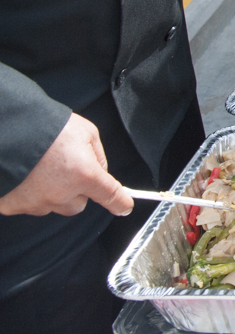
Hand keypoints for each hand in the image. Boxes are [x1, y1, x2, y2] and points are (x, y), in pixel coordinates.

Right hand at [0, 114, 131, 216]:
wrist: (7, 130)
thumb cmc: (47, 126)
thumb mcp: (86, 132)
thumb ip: (97, 155)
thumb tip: (100, 170)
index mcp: (84, 174)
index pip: (110, 195)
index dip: (120, 202)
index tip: (124, 206)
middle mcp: (61, 194)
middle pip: (79, 204)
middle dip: (77, 191)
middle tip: (66, 169)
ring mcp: (36, 203)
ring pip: (54, 205)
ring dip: (53, 193)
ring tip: (42, 169)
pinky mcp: (13, 207)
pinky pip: (29, 205)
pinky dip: (29, 194)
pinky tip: (25, 177)